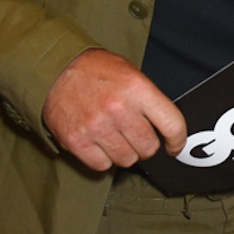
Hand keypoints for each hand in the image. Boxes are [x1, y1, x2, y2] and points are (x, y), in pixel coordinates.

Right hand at [42, 48, 185, 171]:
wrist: (56, 67)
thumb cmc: (95, 70)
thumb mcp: (131, 74)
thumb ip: (150, 101)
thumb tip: (168, 130)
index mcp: (137, 89)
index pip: (172, 125)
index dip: (177, 141)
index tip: (174, 146)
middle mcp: (118, 108)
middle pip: (149, 148)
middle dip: (145, 145)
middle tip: (134, 134)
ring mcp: (96, 126)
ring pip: (127, 160)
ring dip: (124, 152)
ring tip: (114, 136)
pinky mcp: (76, 140)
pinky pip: (102, 166)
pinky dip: (103, 159)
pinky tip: (99, 143)